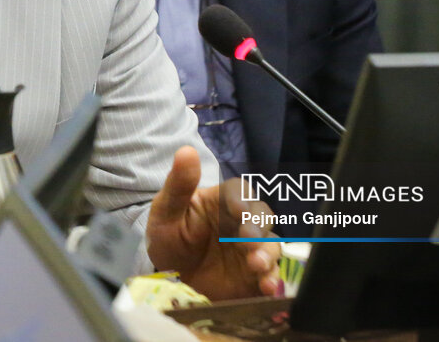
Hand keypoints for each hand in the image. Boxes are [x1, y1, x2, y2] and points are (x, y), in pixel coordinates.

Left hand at [145, 146, 281, 299]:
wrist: (168, 277)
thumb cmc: (168, 237)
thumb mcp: (165, 212)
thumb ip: (178, 185)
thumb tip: (186, 150)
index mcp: (221, 201)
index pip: (239, 192)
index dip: (242, 198)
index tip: (238, 210)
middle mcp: (240, 222)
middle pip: (262, 216)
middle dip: (258, 227)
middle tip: (248, 239)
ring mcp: (250, 249)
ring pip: (271, 245)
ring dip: (268, 253)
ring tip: (256, 264)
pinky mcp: (255, 275)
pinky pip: (271, 275)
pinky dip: (272, 280)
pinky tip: (266, 287)